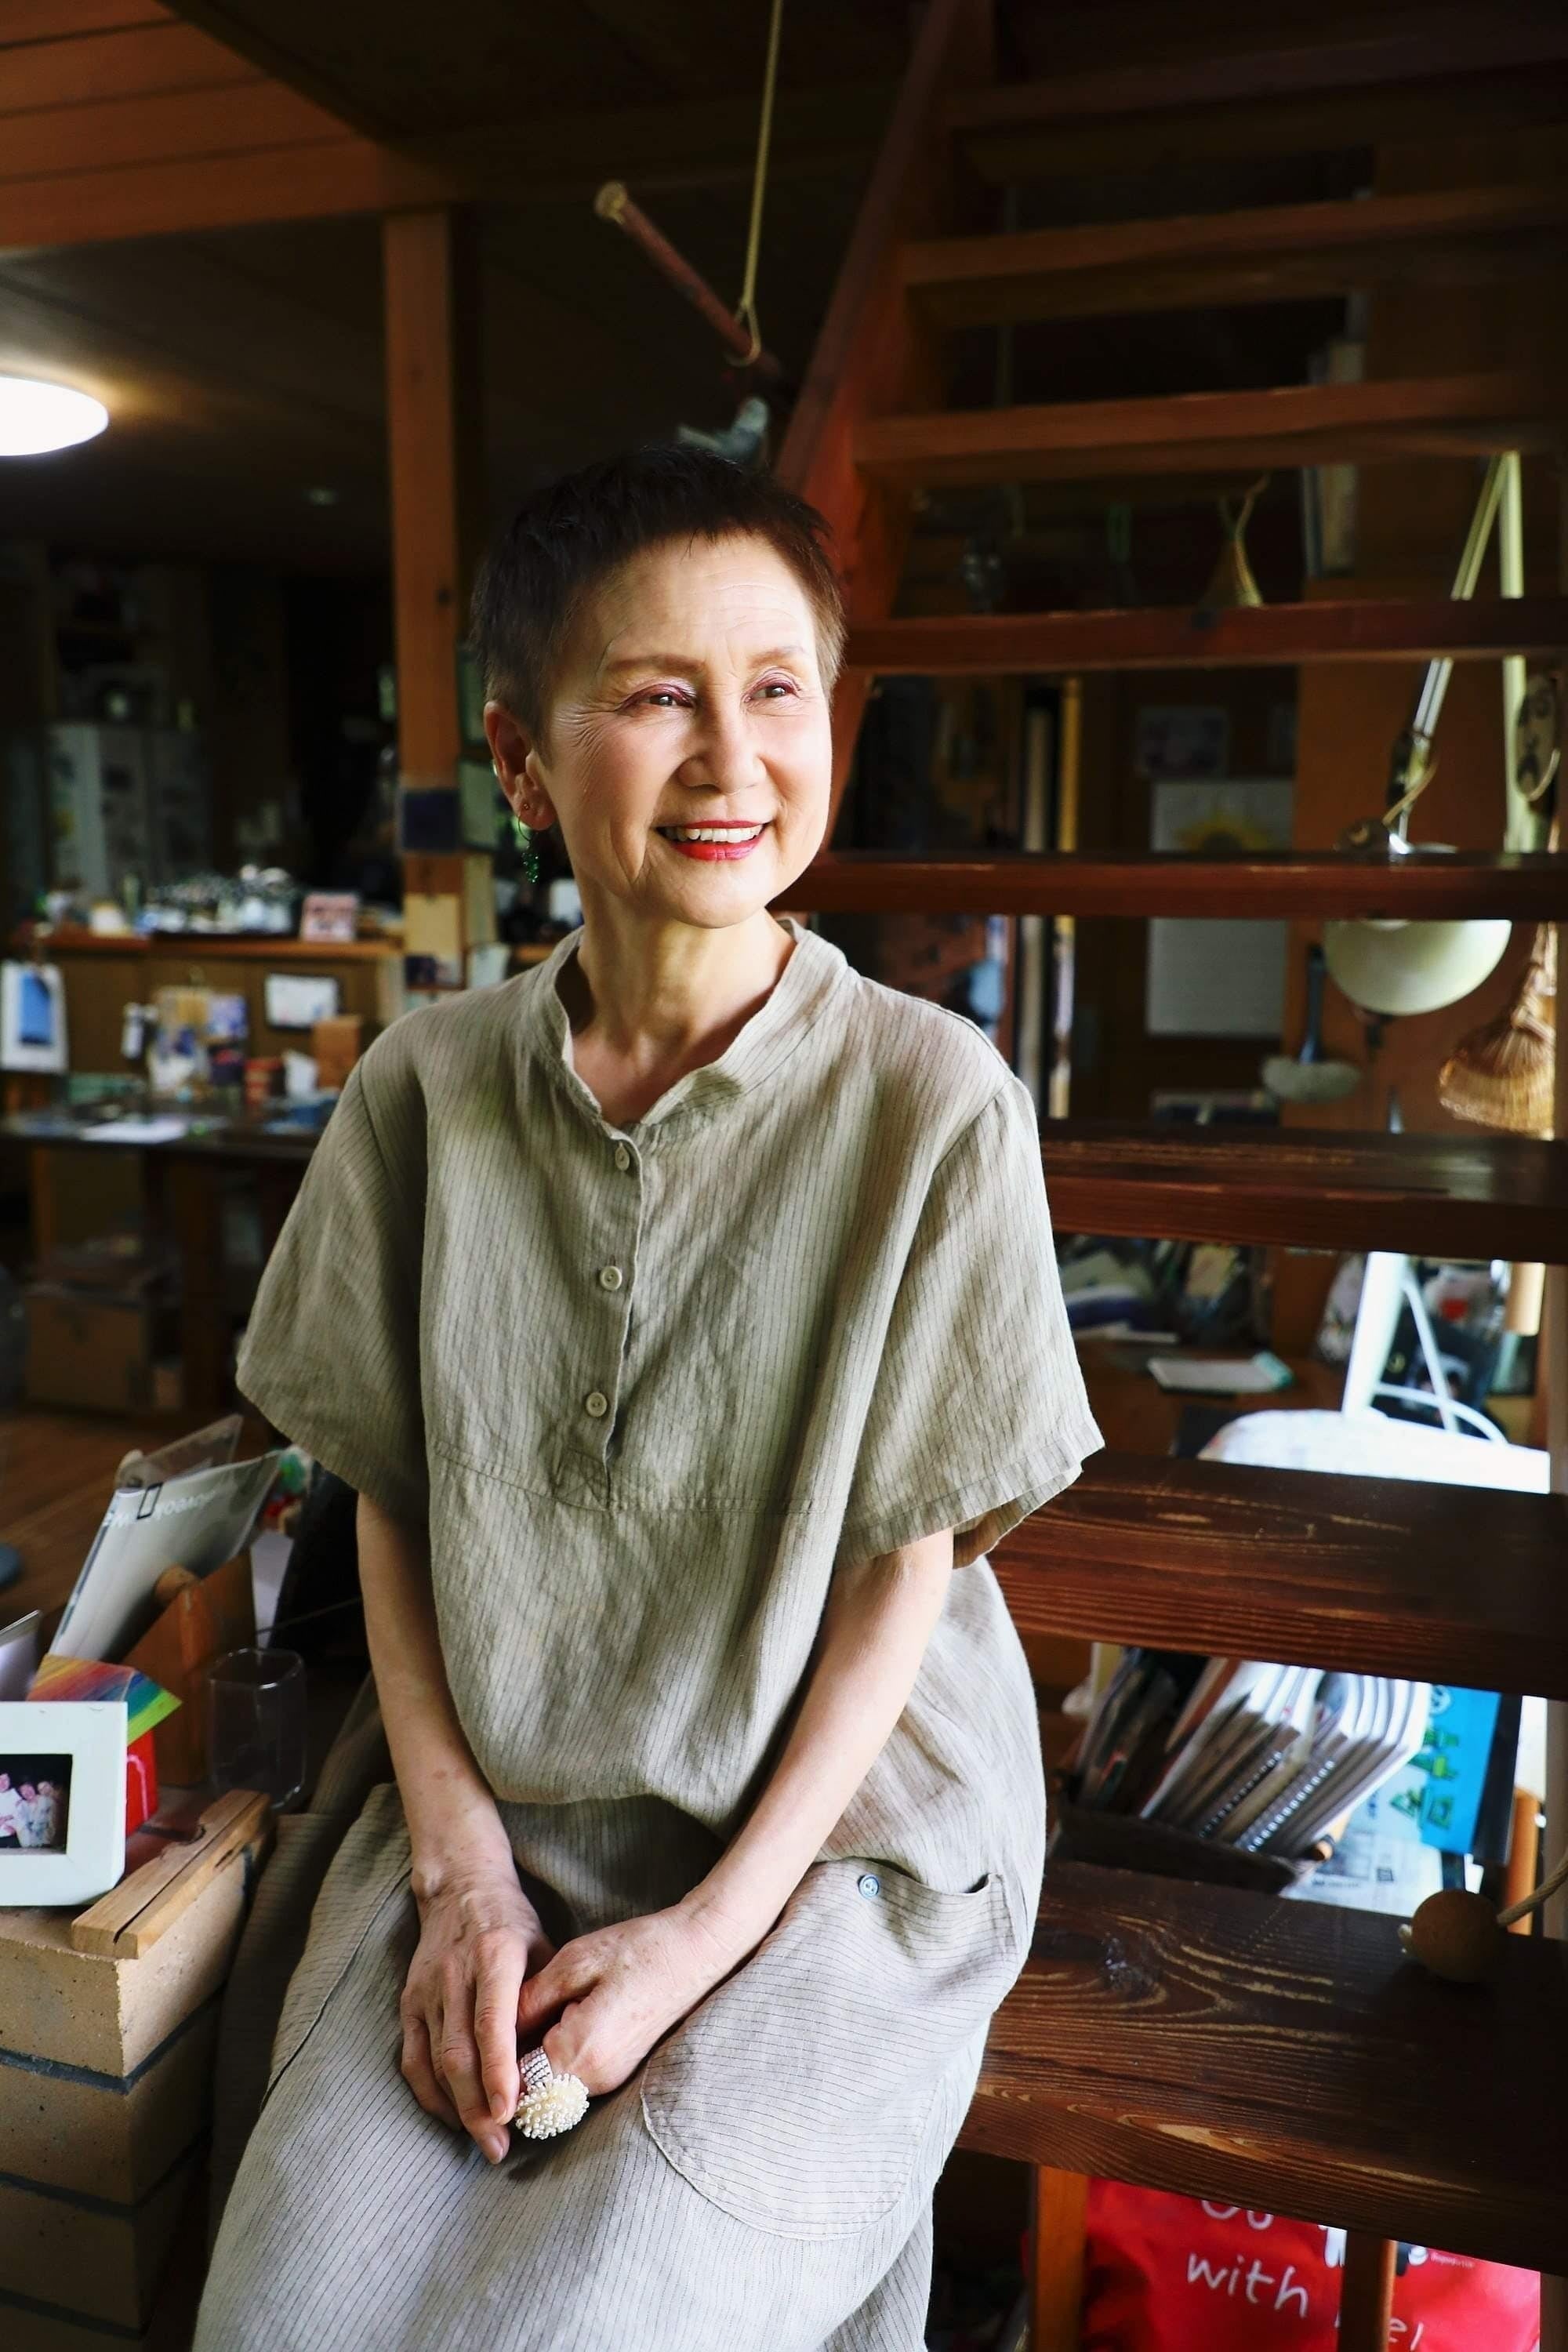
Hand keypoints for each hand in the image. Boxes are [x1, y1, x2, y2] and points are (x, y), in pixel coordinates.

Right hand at [400, 1865, 556, 2162]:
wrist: (459, 1886)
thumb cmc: (512, 1923)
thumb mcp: (543, 1947)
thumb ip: (546, 1998)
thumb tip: (558, 2058)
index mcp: (494, 1955)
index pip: (492, 2024)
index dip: (499, 2072)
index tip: (509, 2113)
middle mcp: (455, 1975)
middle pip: (460, 2053)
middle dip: (478, 2108)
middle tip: (499, 2147)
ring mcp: (427, 1990)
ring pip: (435, 2061)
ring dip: (457, 2108)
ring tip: (484, 2141)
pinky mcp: (409, 2001)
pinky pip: (413, 2057)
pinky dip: (429, 2093)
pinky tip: (451, 2116)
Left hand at [514, 1904, 742, 2099]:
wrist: (695, 1952)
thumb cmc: (636, 1950)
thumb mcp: (572, 1964)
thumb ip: (529, 2001)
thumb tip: (495, 2030)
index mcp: (579, 2052)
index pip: (515, 2080)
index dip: (493, 2062)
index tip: (478, 2037)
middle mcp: (595, 2079)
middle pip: (530, 2089)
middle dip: (510, 2063)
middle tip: (500, 2024)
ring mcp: (609, 2079)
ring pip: (549, 2085)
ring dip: (532, 2060)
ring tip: (530, 2016)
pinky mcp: (617, 2071)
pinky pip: (570, 2076)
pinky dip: (553, 2058)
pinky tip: (555, 2019)